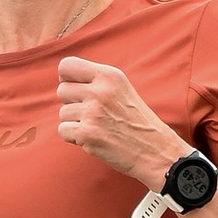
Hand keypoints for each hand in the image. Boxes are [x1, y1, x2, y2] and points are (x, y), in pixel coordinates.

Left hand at [54, 56, 180, 187]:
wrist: (156, 151)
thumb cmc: (137, 122)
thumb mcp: (121, 90)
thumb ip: (95, 81)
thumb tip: (63, 81)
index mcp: (110, 75)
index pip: (66, 66)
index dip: (67, 79)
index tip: (78, 90)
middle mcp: (100, 91)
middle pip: (62, 90)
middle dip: (72, 103)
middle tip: (93, 114)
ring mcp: (93, 112)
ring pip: (63, 113)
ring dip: (75, 122)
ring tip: (98, 127)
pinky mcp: (87, 133)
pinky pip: (63, 130)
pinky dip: (74, 138)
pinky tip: (94, 138)